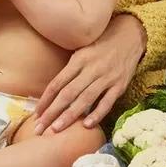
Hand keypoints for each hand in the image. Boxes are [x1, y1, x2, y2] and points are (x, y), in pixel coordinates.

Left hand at [34, 14, 147, 134]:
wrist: (130, 36)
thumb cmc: (100, 45)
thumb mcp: (81, 51)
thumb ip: (69, 69)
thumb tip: (52, 91)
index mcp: (78, 60)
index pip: (56, 83)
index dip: (45, 100)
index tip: (35, 114)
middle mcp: (91, 69)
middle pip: (67, 94)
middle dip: (52, 112)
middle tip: (40, 128)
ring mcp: (106, 78)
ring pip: (85, 100)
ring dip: (69, 116)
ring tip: (56, 130)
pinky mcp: (120, 85)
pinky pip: (107, 102)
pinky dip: (97, 114)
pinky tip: (86, 125)